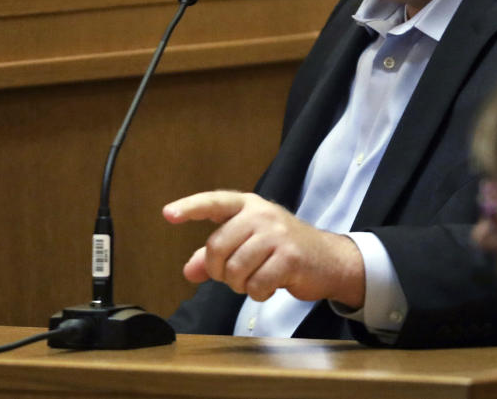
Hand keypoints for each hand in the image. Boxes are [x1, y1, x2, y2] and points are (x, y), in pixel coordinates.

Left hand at [163, 190, 364, 306]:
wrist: (328, 259)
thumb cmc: (283, 250)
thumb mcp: (249, 245)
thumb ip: (217, 256)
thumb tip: (189, 271)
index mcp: (248, 205)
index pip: (214, 202)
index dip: (190, 208)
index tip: (168, 214)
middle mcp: (261, 214)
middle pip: (217, 247)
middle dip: (220, 270)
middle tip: (235, 275)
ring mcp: (277, 234)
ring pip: (236, 269)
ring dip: (240, 285)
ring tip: (255, 280)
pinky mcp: (290, 257)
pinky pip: (257, 284)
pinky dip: (258, 293)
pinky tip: (270, 285)